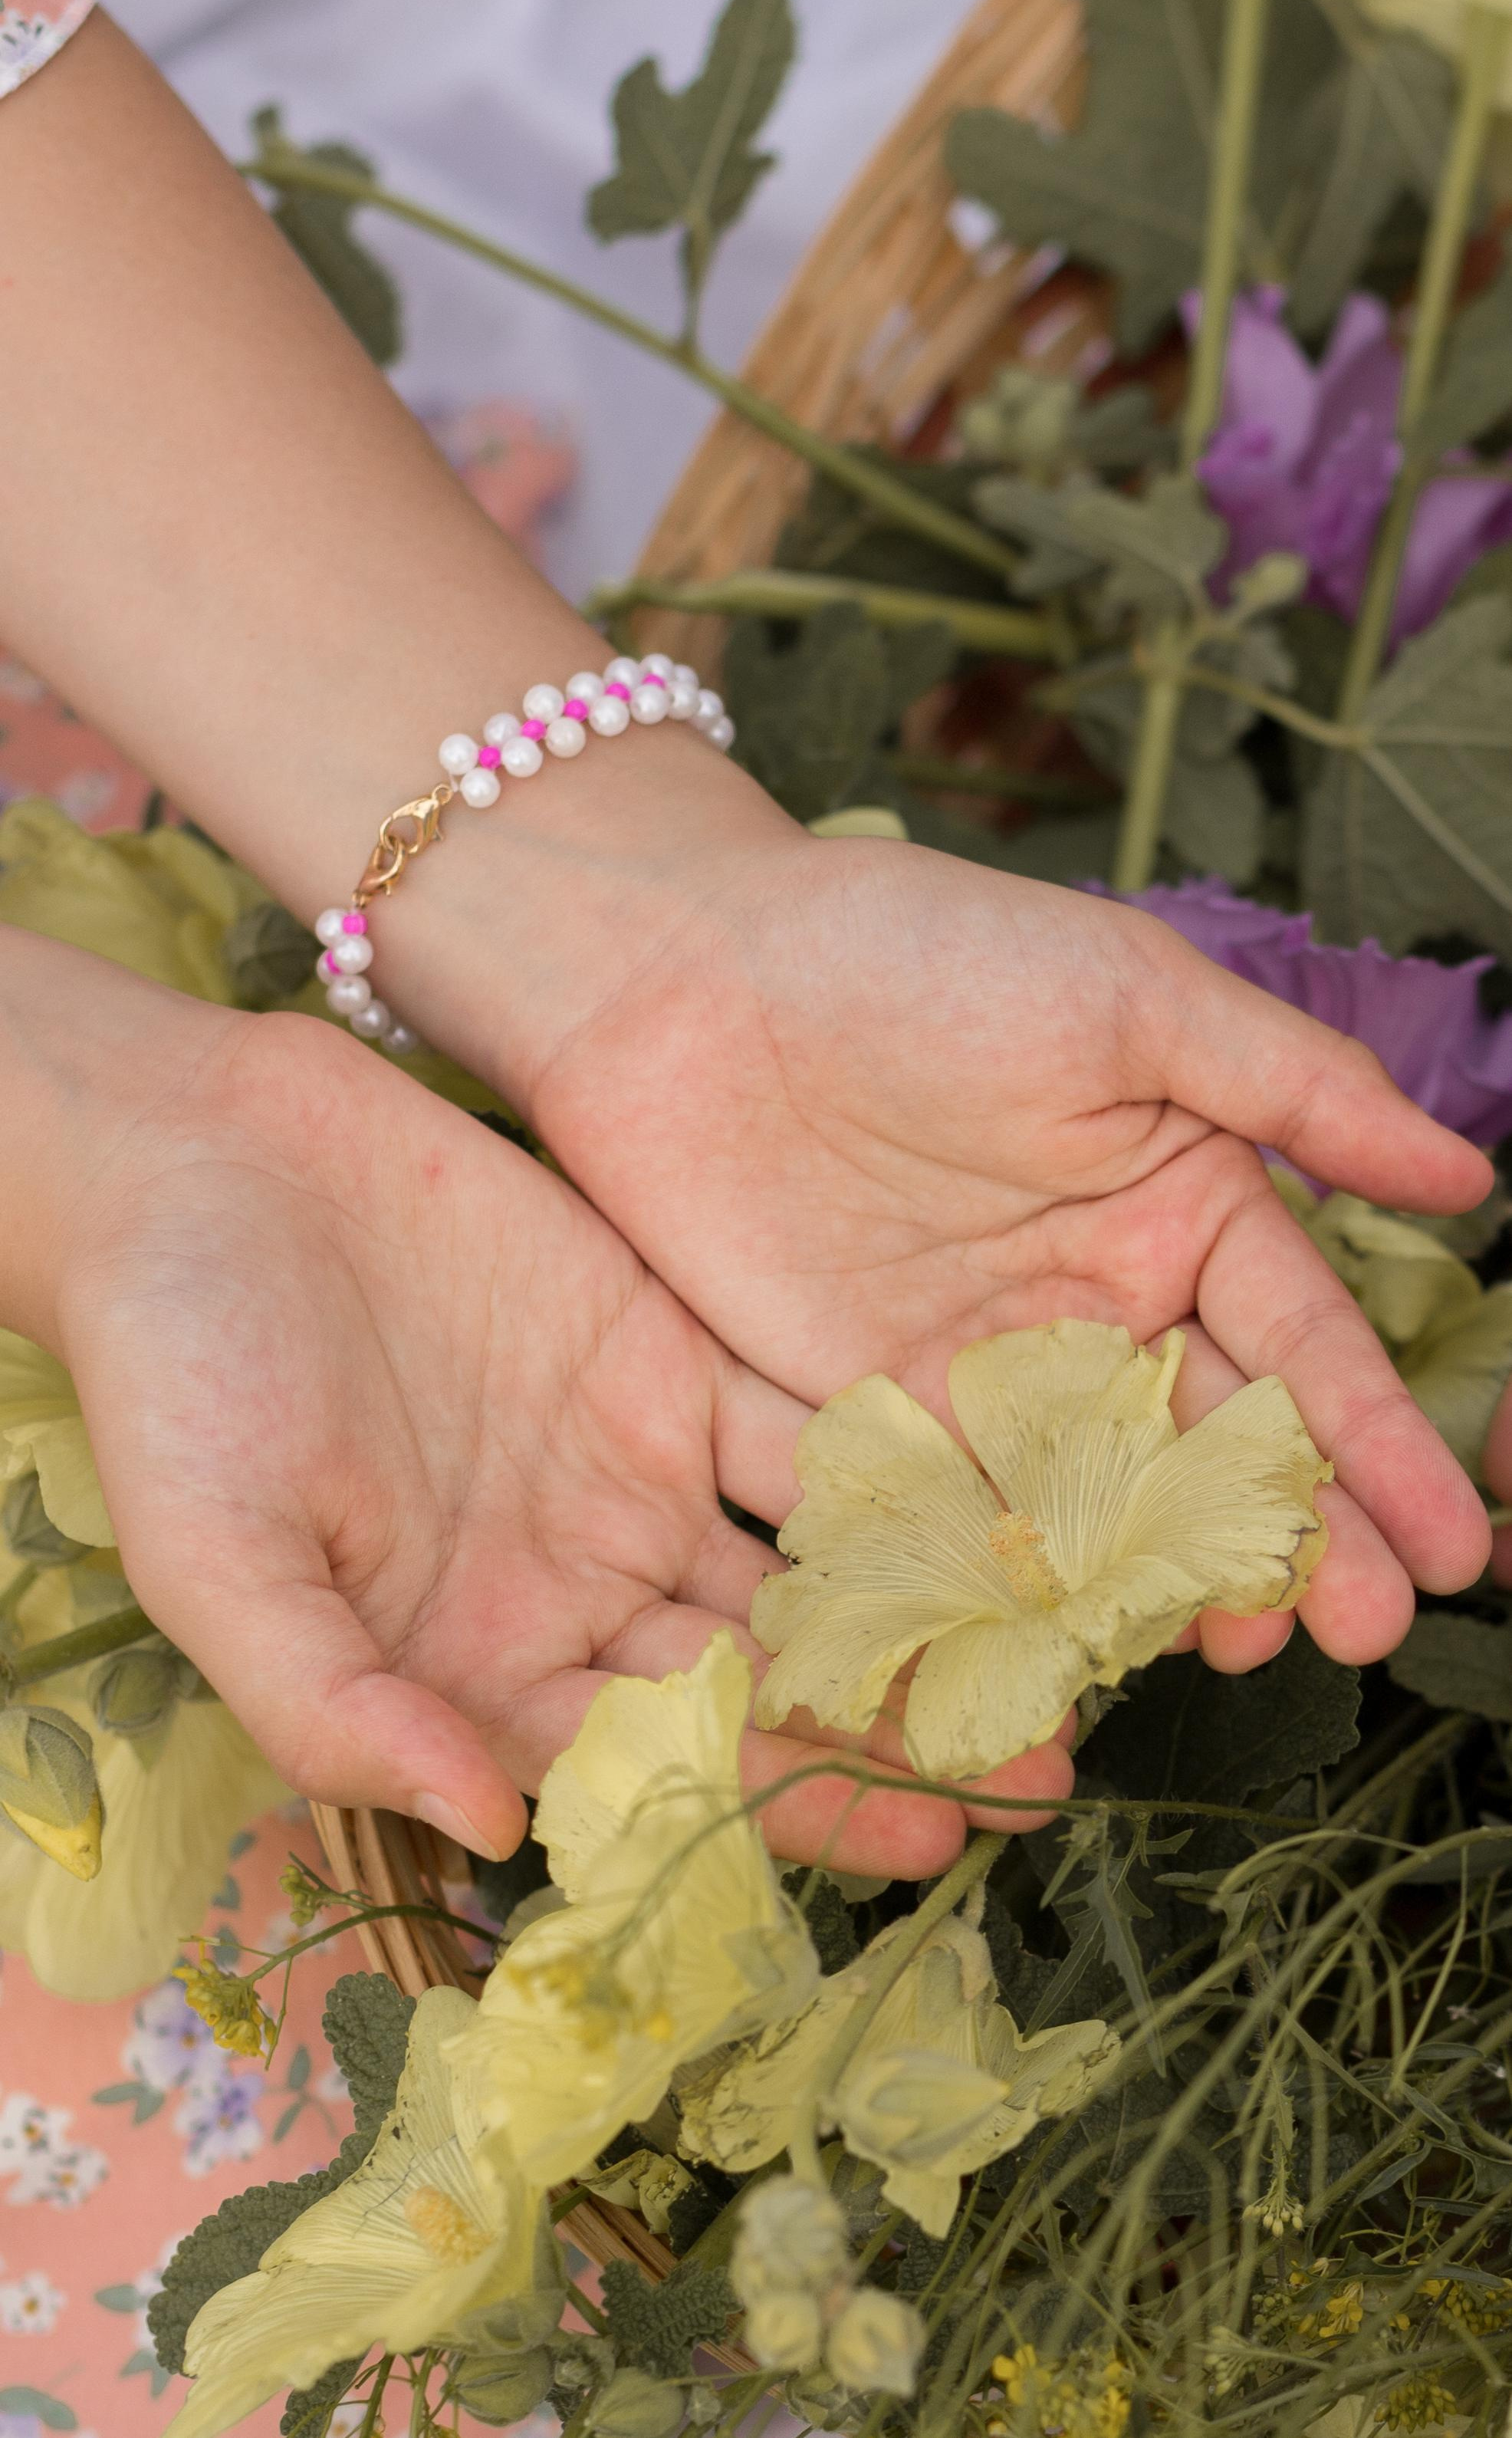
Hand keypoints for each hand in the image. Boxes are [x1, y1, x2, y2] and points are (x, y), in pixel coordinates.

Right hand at [7, 940, 1070, 1869]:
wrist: (196, 1163)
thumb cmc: (176, 1375)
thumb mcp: (218, 1561)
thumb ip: (336, 1708)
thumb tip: (486, 1830)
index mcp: (475, 1671)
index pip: (656, 1772)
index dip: (786, 1808)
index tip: (925, 1839)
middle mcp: (576, 1590)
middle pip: (760, 1684)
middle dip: (895, 1728)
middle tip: (1050, 1764)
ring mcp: (630, 1472)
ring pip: (799, 1567)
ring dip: (919, 1608)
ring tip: (1059, 1643)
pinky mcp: (663, 1357)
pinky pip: (793, 1424)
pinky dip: (889, 1459)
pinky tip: (998, 1483)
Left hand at [498, 829, 1492, 1669]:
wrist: (683, 975)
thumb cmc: (915, 950)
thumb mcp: (1128, 994)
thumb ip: (1294, 1087)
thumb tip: (1467, 1178)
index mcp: (1178, 1210)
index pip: (1301, 1350)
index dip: (1375, 1448)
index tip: (1450, 1547)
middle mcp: (1093, 1313)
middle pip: (1214, 1455)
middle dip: (1294, 1543)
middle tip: (1356, 1632)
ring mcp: (979, 1379)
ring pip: (1098, 1512)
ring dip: (1169, 1588)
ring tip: (1240, 1651)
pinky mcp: (862, 1423)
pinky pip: (952, 1525)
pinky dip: (1009, 1592)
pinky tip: (1063, 1653)